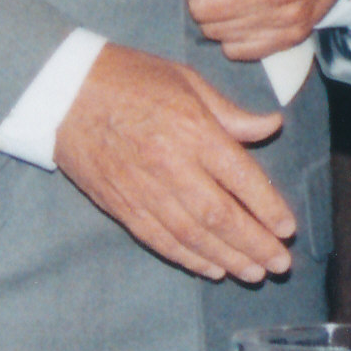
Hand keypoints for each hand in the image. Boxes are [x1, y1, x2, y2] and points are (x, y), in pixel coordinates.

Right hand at [54, 44, 295, 283]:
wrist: (63, 92)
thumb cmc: (130, 78)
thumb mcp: (187, 80)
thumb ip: (231, 112)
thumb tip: (272, 125)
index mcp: (192, 128)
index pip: (240, 177)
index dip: (268, 207)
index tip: (287, 228)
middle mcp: (170, 163)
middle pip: (220, 216)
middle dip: (254, 244)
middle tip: (280, 264)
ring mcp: (143, 188)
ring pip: (192, 235)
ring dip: (227, 258)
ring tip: (253, 272)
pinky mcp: (121, 205)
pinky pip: (160, 240)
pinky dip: (188, 258)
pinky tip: (211, 269)